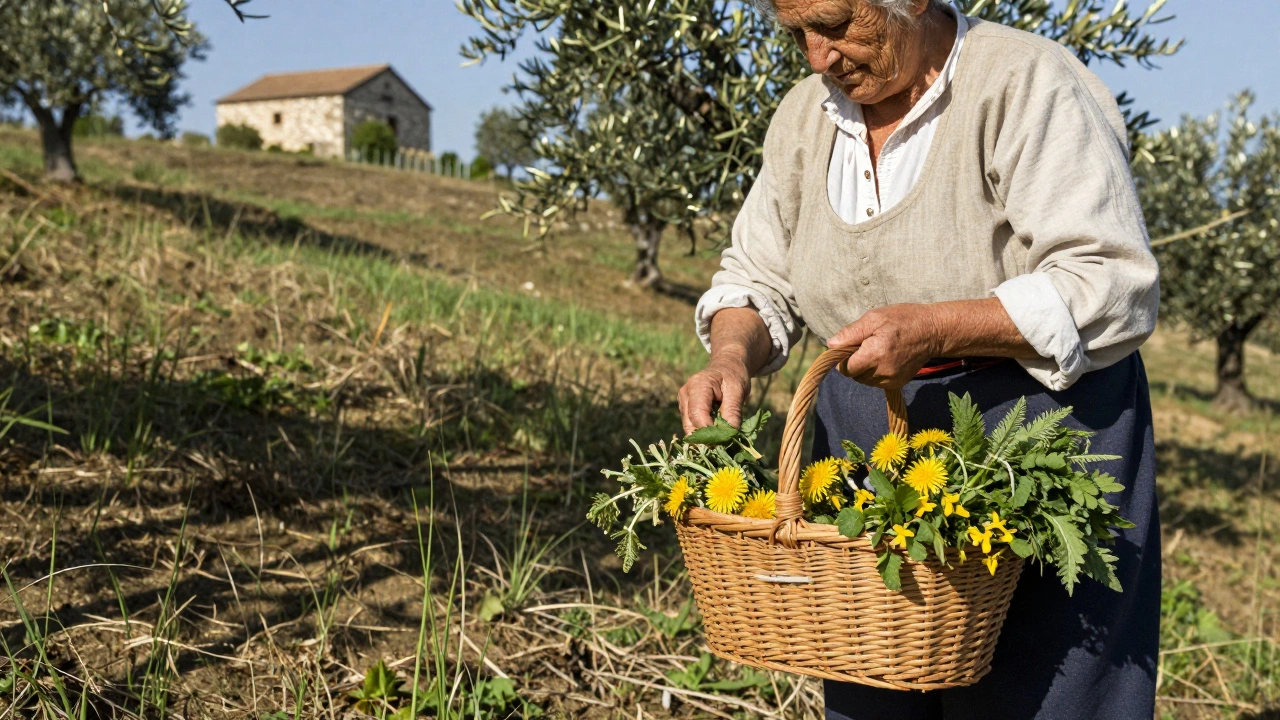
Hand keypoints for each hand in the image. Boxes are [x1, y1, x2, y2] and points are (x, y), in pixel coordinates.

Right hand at [678, 355, 750, 434]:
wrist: (727, 367)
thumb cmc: (733, 377)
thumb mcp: (738, 390)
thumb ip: (733, 411)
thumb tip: (730, 434)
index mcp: (697, 385)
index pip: (697, 414)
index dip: (709, 431)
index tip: (725, 441)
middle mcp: (685, 394)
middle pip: (690, 425)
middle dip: (707, 438)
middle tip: (725, 445)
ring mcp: (683, 403)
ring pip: (689, 429)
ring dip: (705, 438)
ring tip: (723, 439)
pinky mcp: (685, 411)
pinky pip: (692, 428)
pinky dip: (704, 434)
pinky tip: (717, 434)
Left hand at [826, 304, 940, 388]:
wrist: (932, 331)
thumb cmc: (902, 320)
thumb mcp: (874, 318)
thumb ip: (850, 333)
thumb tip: (831, 345)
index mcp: (875, 354)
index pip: (845, 369)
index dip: (843, 358)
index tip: (851, 346)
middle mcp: (883, 371)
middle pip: (854, 375)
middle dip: (855, 362)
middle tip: (866, 345)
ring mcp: (891, 380)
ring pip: (864, 380)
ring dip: (864, 368)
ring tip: (877, 350)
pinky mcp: (898, 384)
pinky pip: (876, 382)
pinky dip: (875, 372)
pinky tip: (885, 358)